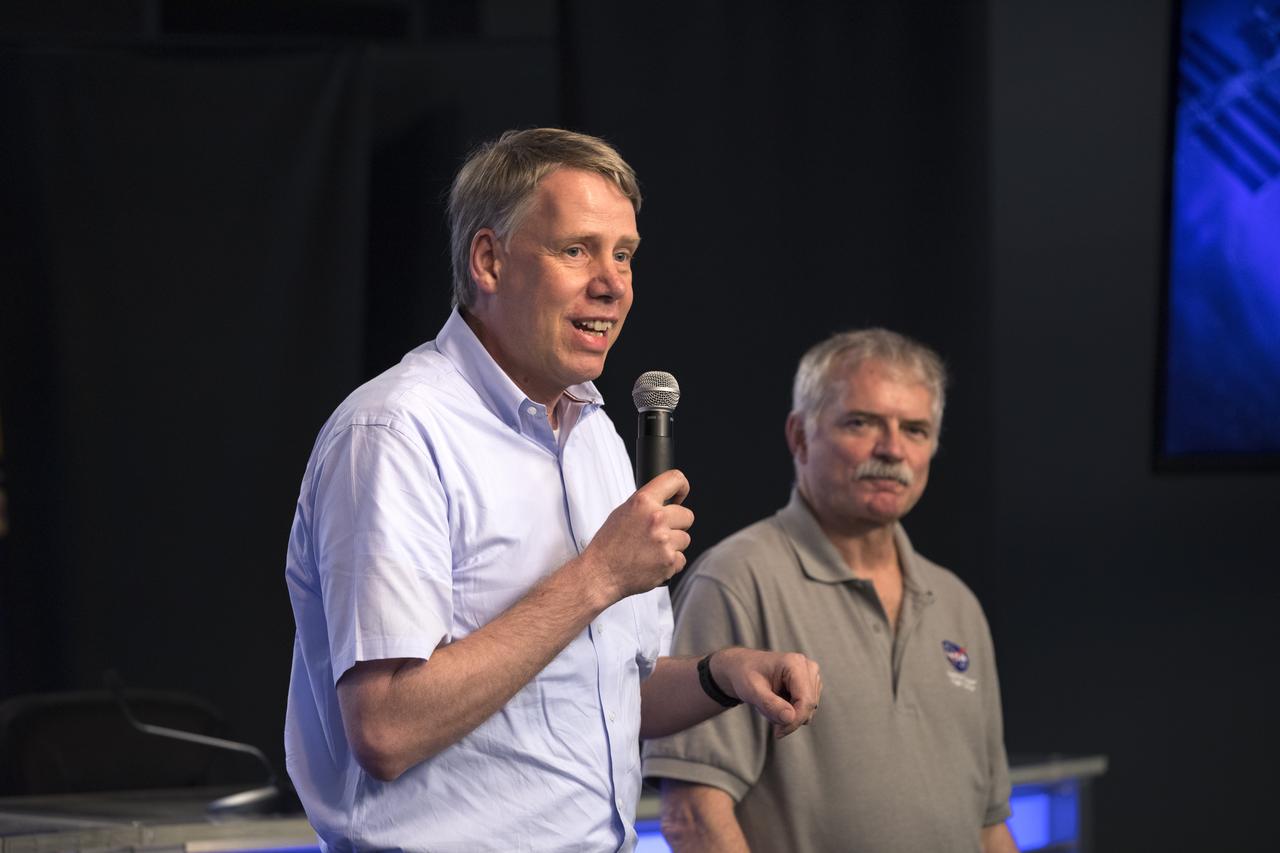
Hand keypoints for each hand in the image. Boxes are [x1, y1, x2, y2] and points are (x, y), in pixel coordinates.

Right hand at [579, 469, 693, 601]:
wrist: (601, 573)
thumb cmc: (608, 545)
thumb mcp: (623, 512)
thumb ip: (646, 505)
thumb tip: (667, 502)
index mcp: (643, 501)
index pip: (675, 479)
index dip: (682, 488)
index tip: (679, 497)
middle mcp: (656, 518)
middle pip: (687, 515)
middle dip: (676, 524)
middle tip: (659, 533)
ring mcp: (664, 541)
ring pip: (685, 539)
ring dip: (673, 545)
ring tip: (651, 550)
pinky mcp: (669, 561)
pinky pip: (682, 559)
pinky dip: (670, 563)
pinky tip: (653, 562)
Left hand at [712, 647, 821, 737]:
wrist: (743, 668)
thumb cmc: (746, 675)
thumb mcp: (752, 691)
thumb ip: (770, 704)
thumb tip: (790, 718)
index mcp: (794, 663)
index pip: (806, 700)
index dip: (795, 721)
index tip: (778, 733)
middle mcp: (807, 667)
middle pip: (809, 705)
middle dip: (790, 718)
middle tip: (767, 714)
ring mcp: (811, 676)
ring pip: (808, 709)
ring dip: (789, 714)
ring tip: (769, 703)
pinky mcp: (810, 685)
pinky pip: (805, 708)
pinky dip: (791, 711)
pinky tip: (777, 701)